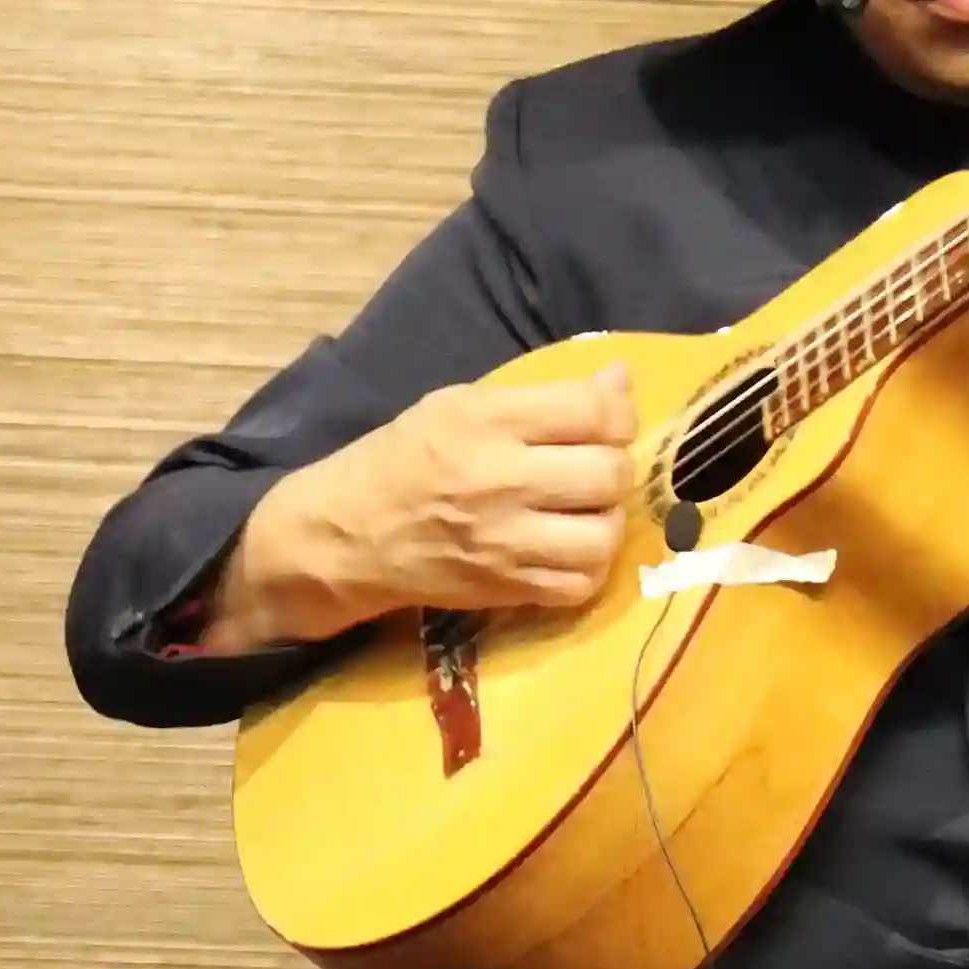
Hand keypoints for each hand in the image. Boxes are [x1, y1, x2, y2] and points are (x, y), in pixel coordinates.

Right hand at [202, 362, 637, 647]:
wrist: (347, 535)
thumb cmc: (405, 459)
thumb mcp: (460, 405)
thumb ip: (542, 396)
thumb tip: (621, 380)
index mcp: (486, 420)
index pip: (592, 411)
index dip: (618, 415)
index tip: (608, 423)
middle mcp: (499, 480)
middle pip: (608, 474)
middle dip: (614, 469)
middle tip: (595, 470)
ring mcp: (504, 541)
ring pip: (604, 537)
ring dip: (607, 522)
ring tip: (586, 513)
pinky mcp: (506, 588)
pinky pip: (581, 585)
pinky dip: (588, 568)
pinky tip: (569, 550)